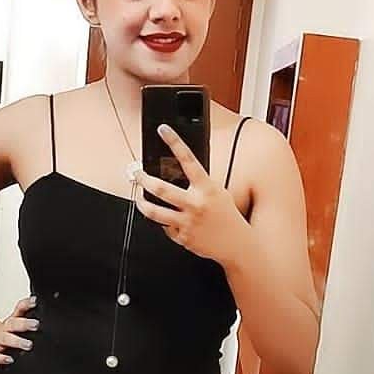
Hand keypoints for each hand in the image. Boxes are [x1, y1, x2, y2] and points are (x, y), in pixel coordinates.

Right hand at [0, 295, 38, 368]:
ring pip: (7, 339)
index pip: (19, 309)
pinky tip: (10, 359)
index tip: (35, 301)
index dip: (27, 304)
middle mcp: (4, 329)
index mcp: (11, 322)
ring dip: (18, 341)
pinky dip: (2, 358)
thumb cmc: (4, 334)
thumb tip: (40, 308)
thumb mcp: (15, 324)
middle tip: (36, 324)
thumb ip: (27, 318)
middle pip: (14, 324)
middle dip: (25, 324)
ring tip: (29, 345)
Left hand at [133, 125, 245, 266]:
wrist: (238, 244)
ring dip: (142, 203)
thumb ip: (199, 185)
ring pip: (155, 212)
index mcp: (207, 188)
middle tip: (136, 174)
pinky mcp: (183, 238)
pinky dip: (165, 223)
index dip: (175, 142)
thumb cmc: (227, 216)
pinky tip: (169, 221)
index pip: (188, 160)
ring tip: (139, 197)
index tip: (163, 129)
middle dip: (143, 179)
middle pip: (161, 189)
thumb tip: (177, 174)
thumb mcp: (217, 193)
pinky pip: (166, 228)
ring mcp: (188, 222)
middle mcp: (196, 204)